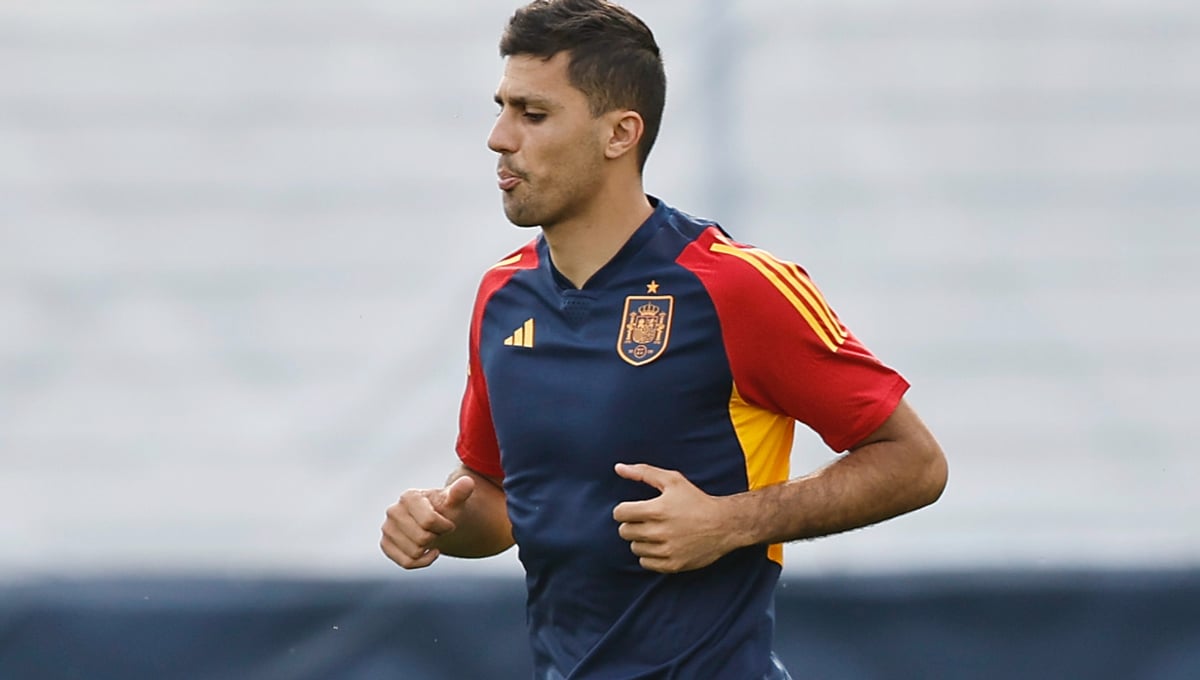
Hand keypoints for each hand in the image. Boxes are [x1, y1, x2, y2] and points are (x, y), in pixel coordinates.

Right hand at [380, 476, 474, 568]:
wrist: (440, 522)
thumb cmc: (448, 510)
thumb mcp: (456, 501)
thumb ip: (460, 492)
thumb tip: (468, 482)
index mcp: (408, 497)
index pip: (429, 522)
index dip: (445, 527)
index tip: (449, 523)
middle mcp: (393, 511)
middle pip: (422, 539)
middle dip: (436, 538)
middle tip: (439, 530)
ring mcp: (387, 528)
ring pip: (414, 553)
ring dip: (429, 549)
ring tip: (432, 537)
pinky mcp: (385, 544)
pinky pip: (406, 563)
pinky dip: (422, 562)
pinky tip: (429, 552)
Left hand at [612, 463, 736, 573]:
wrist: (724, 525)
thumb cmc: (696, 500)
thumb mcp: (673, 480)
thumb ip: (643, 472)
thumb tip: (618, 468)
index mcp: (656, 510)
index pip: (619, 514)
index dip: (624, 510)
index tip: (634, 509)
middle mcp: (659, 532)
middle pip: (624, 532)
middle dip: (632, 524)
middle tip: (647, 520)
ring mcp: (666, 550)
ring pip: (635, 548)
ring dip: (641, 540)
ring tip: (657, 532)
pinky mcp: (672, 565)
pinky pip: (645, 563)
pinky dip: (650, 555)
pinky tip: (662, 545)